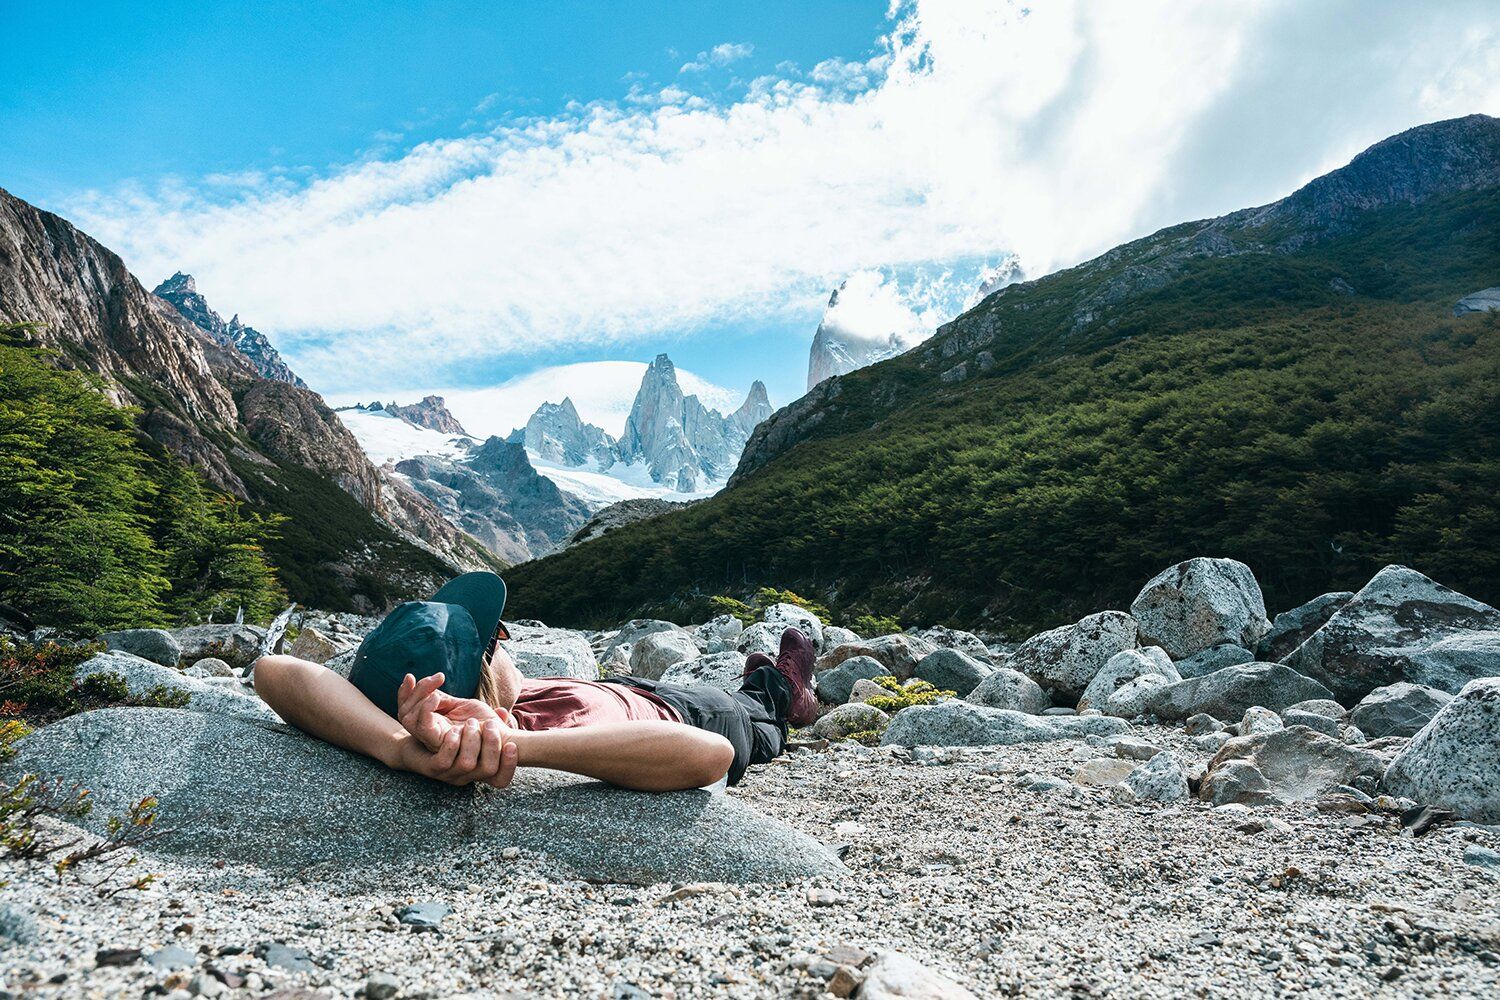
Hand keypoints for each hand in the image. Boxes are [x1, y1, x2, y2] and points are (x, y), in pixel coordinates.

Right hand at [397, 672, 501, 751]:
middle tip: (436, 676)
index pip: (407, 710)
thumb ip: (446, 699)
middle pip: (404, 713)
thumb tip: (433, 686)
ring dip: (420, 696)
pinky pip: (423, 726)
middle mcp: (428, 734)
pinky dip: (426, 708)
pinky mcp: (439, 743)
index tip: (410, 676)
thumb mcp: (463, 707)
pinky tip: (437, 697)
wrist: (502, 738)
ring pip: (408, 718)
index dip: (404, 693)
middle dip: (413, 691)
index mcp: (433, 725)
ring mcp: (431, 739)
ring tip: (437, 682)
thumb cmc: (487, 723)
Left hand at [397, 716, 518, 787]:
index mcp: (478, 770)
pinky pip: (443, 761)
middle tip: (489, 724)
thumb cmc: (448, 738)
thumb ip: (485, 722)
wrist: (415, 747)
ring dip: (471, 740)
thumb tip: (503, 713)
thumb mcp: (470, 730)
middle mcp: (466, 777)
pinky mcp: (431, 769)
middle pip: (488, 769)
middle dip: (492, 744)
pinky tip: (454, 730)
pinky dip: (451, 744)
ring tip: (470, 723)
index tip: (511, 745)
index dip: (510, 766)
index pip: (501, 780)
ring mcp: (449, 775)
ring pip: (467, 764)